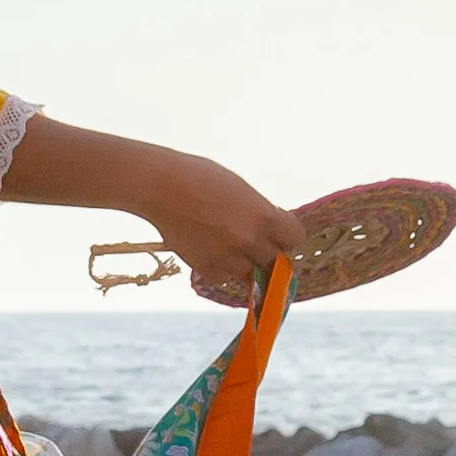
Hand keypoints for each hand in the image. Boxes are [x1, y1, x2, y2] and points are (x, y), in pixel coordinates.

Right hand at [130, 151, 307, 313]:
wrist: (161, 186)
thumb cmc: (201, 177)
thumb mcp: (241, 190)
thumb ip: (258, 213)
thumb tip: (269, 232)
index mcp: (263, 216)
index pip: (294, 238)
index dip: (287, 236)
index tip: (279, 233)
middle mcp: (249, 240)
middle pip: (274, 261)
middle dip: (268, 252)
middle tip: (256, 242)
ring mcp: (226, 256)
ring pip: (249, 275)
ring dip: (246, 264)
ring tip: (231, 244)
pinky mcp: (204, 267)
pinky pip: (223, 278)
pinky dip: (221, 270)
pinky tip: (212, 251)